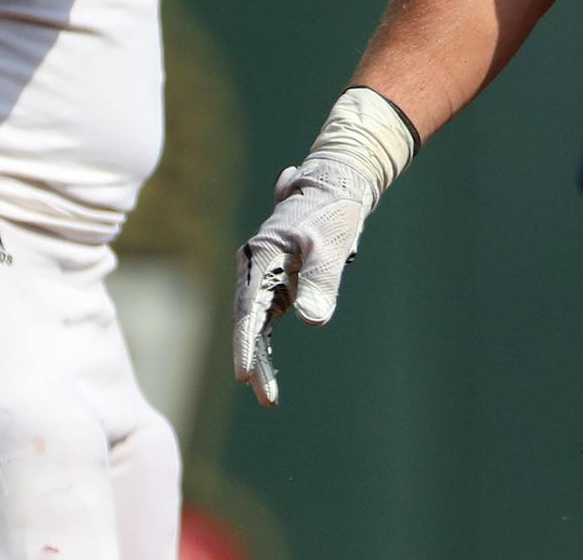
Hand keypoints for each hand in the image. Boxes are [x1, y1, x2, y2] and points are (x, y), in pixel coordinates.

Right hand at [231, 157, 378, 406]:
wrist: (338, 186)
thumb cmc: (333, 212)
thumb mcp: (331, 246)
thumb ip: (321, 282)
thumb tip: (312, 322)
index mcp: (260, 257)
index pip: (248, 310)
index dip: (245, 345)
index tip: (244, 376)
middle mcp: (255, 269)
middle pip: (249, 322)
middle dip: (253, 361)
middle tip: (265, 397)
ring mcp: (264, 277)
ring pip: (257, 325)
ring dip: (260, 358)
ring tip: (269, 396)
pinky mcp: (278, 283)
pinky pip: (269, 320)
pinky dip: (269, 345)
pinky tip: (270, 373)